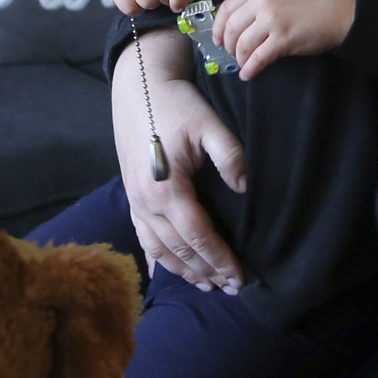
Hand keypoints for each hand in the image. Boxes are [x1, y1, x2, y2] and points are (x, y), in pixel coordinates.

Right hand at [110, 31, 249, 292]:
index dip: (221, 259)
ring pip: (160, 250)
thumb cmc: (175, 104)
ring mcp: (135, 203)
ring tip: (208, 285)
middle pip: (180, 251)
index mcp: (166, 190)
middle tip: (233, 289)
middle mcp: (146, 204)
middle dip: (207, 271)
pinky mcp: (131, 196)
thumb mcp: (208, 124)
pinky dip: (158, 259)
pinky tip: (168, 273)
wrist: (138, 87)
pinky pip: (143, 238)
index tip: (242, 277)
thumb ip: (230, 155)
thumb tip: (245, 188)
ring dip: (184, 271)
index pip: (199, 237)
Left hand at [213, 0, 354, 78]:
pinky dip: (250, 69)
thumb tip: (241, 23)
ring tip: (243, 63)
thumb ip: (261, 0)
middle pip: (231, 28)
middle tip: (231, 53)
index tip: (217, 38)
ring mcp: (272, 21)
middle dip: (227, 44)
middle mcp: (263, 2)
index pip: (227, 7)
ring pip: (242, 44)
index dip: (218, 26)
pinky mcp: (283, 40)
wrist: (342, 8)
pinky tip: (247, 74)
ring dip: (239, 58)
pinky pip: (258, 58)